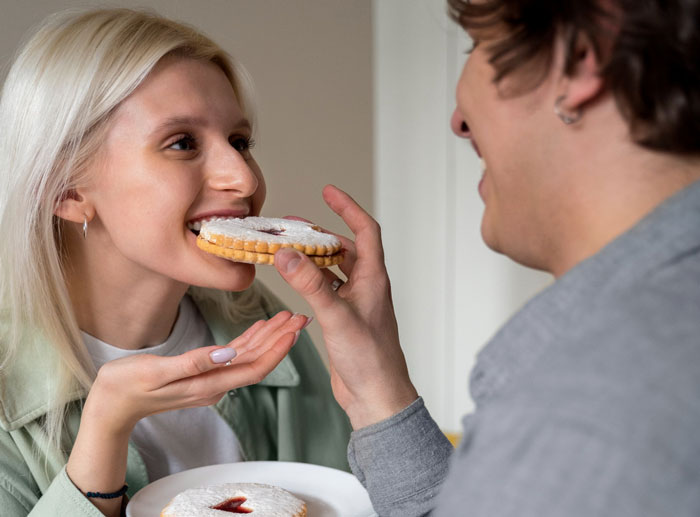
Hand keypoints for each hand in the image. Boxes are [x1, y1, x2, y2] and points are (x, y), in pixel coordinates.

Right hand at [87, 310, 308, 433]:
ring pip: (249, 357)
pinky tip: (259, 328)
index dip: (276, 350)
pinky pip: (233, 356)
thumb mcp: (156, 372)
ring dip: (269, 337)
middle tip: (302, 316)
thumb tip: (227, 354)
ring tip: (288, 317)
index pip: (253, 368)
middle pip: (257, 361)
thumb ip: (192, 364)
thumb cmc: (126, 386)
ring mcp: (210, 380)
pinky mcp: (202, 373)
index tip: (294, 331)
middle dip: (281, 338)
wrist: (110, 406)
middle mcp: (215, 384)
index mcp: (208, 384)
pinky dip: (249, 340)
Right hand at [274, 185, 417, 428]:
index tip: (329, 192)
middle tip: (291, 226)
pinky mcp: (344, 320)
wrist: (376, 397)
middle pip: (345, 248)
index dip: (348, 208)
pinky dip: (311, 281)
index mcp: (374, 279)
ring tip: (287, 248)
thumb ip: (311, 285)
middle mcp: (367, 287)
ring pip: (334, 270)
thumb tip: (287, 253)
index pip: (365, 232)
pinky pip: (327, 290)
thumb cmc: (369, 360)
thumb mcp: (337, 317)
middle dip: (320, 233)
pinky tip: (294, 280)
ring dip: (313, 257)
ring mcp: (355, 303)